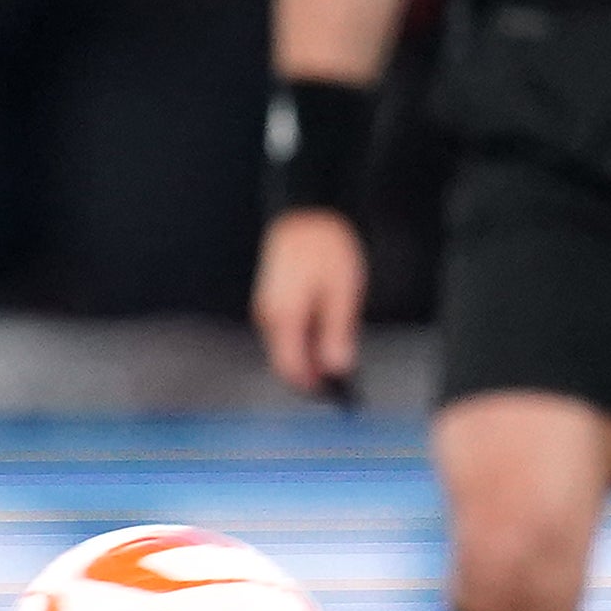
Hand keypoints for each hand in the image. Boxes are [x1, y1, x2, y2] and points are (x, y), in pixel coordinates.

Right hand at [254, 209, 368, 401]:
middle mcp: (268, 316)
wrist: (307, 212)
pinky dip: (303, 340)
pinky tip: (325, 333)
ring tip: (339, 356)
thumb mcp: (342, 293)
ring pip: (286, 346)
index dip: (314, 388)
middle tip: (343, 382)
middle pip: (286, 360)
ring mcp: (267, 306)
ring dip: (309, 357)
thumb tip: (336, 368)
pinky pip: (285, 330)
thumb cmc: (326, 248)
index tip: (338, 398)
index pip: (292, 368)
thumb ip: (336, 333)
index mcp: (284, 317)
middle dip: (313, 375)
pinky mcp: (272, 298)